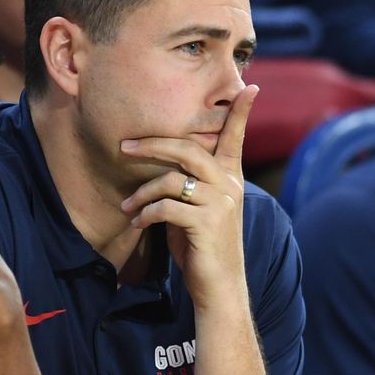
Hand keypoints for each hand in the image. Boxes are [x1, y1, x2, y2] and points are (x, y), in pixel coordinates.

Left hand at [119, 84, 257, 307]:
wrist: (219, 287)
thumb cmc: (203, 248)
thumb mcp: (198, 210)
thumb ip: (189, 185)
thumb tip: (160, 169)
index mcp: (230, 179)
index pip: (235, 139)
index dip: (241, 113)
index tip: (250, 87)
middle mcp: (230, 185)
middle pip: (187, 148)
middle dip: (152, 144)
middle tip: (124, 147)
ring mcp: (220, 203)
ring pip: (170, 179)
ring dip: (141, 193)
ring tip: (127, 206)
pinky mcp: (206, 222)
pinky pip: (165, 206)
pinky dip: (145, 213)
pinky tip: (137, 223)